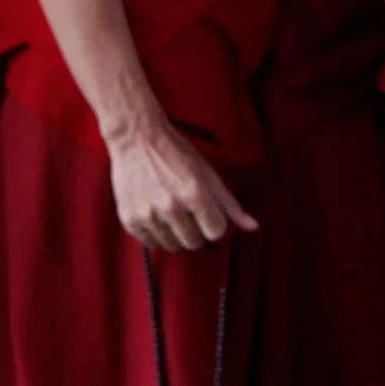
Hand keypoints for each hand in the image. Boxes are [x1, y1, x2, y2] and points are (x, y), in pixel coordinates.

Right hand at [107, 118, 258, 251]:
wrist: (136, 139)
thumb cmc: (176, 153)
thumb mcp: (207, 173)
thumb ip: (229, 204)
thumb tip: (254, 227)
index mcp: (194, 193)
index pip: (216, 232)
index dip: (214, 223)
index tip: (207, 213)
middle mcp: (171, 207)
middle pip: (194, 243)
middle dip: (197, 231)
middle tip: (189, 213)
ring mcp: (148, 215)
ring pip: (173, 246)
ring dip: (176, 235)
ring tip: (171, 213)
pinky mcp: (130, 220)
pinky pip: (151, 244)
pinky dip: (157, 235)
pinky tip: (157, 217)